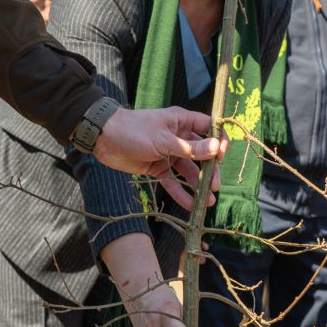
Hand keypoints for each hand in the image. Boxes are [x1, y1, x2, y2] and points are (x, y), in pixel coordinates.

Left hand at [93, 107, 228, 210]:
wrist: (104, 139)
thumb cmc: (135, 130)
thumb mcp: (164, 140)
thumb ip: (191, 148)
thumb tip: (216, 148)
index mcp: (182, 122)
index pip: (209, 128)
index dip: (219, 141)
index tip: (222, 157)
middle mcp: (179, 137)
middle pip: (202, 154)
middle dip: (209, 170)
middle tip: (214, 186)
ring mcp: (168, 153)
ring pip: (188, 170)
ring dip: (197, 184)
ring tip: (207, 201)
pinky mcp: (157, 167)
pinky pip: (172, 181)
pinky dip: (180, 192)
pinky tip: (189, 205)